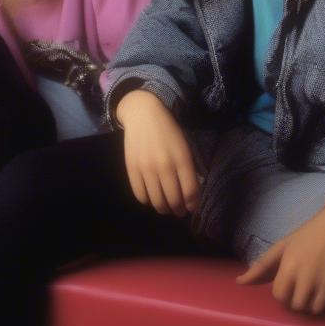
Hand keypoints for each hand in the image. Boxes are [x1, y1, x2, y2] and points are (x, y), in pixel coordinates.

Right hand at [119, 90, 199, 216]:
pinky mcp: (132, 169)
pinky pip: (140, 195)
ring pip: (157, 201)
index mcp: (182, 160)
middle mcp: (165, 166)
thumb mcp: (184, 148)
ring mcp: (147, 168)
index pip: (190, 192)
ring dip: (163, 209)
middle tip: (179, 210)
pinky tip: (151, 197)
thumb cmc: (168, 131)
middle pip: (174, 200)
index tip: (191, 208)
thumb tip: (189, 196)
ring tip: (165, 207)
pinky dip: (147, 201)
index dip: (192, 205)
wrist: (143, 115)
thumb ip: (188, 171)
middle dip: (178, 210)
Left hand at [236, 195, 324, 314]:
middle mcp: (299, 275)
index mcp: (285, 265)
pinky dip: (314, 308)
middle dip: (289, 302)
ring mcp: (315, 281)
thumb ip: (262, 266)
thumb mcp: (280, 247)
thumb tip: (240, 281)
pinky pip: (319, 307)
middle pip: (288, 301)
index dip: (279, 294)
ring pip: (303, 307)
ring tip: (304, 297)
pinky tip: (314, 299)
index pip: (277, 292)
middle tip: (293, 294)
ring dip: (301, 306)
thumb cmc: (304, 237)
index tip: (283, 289)